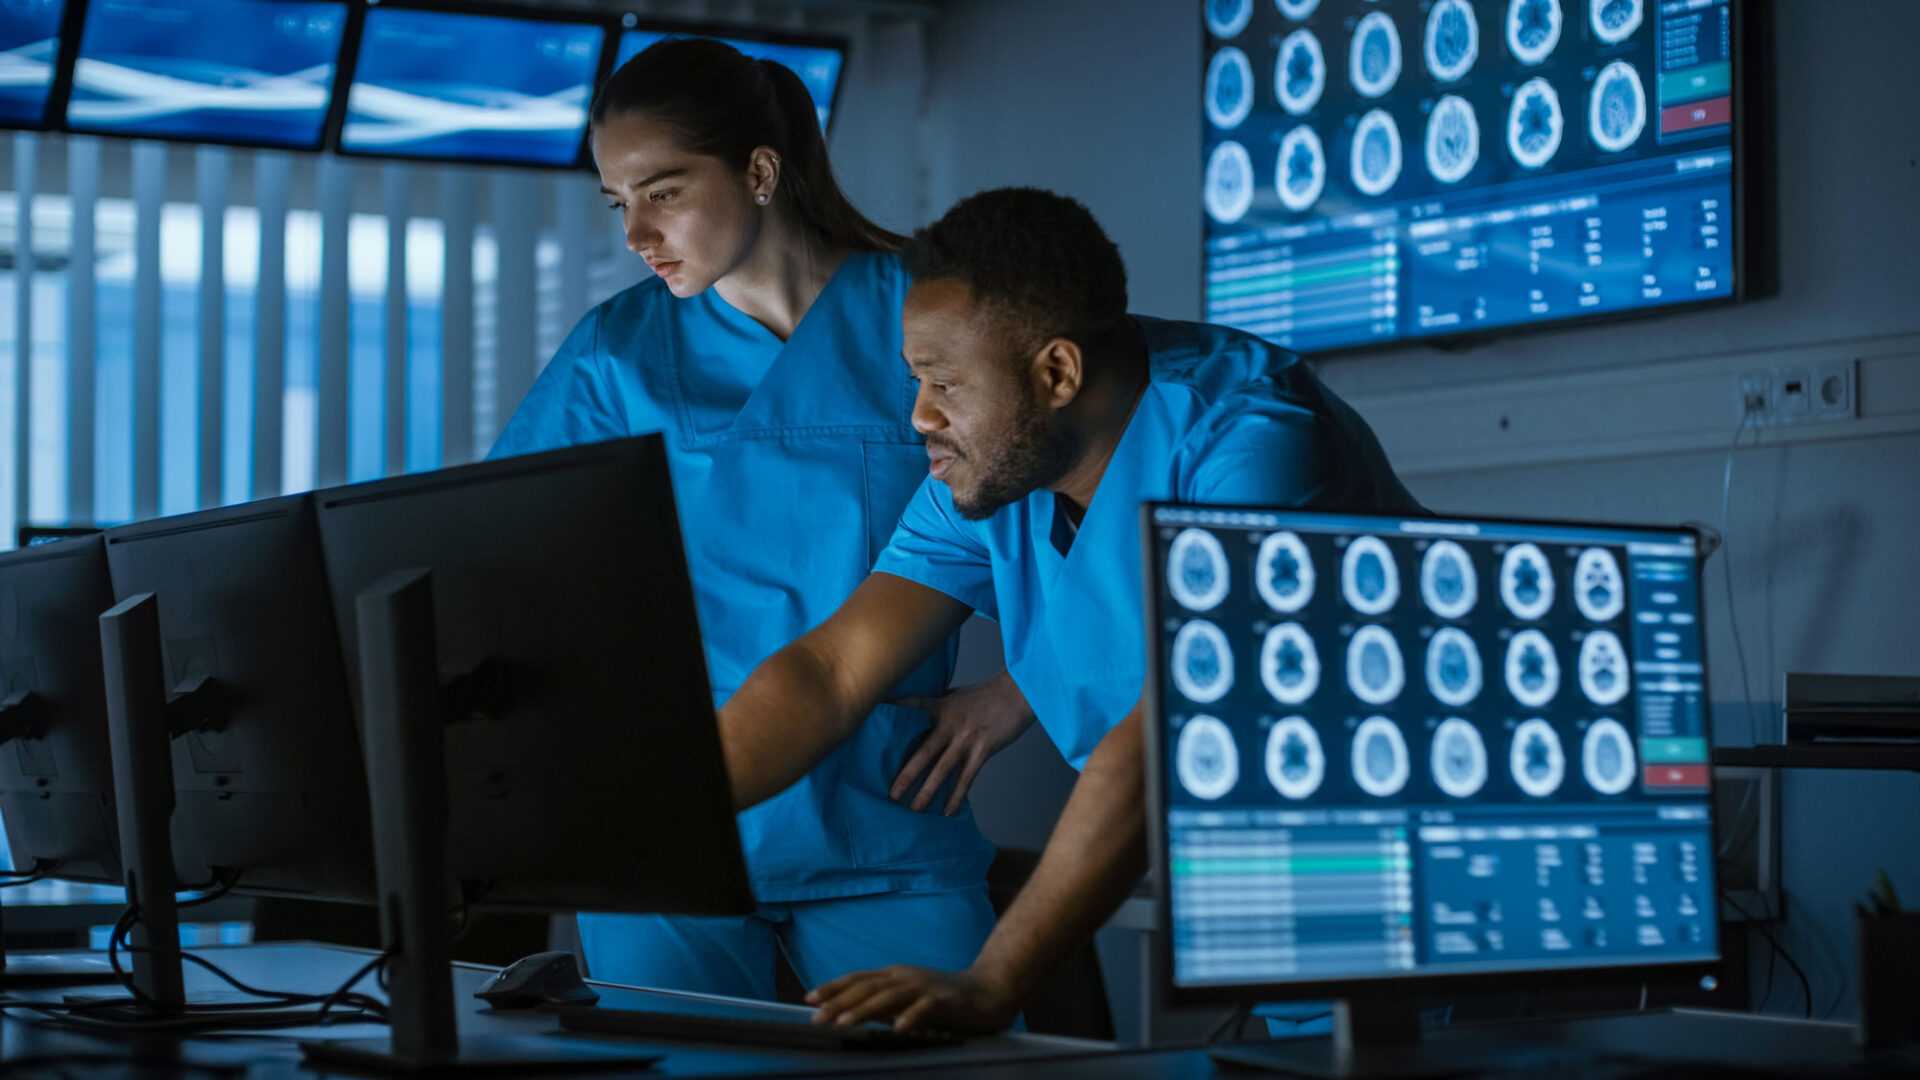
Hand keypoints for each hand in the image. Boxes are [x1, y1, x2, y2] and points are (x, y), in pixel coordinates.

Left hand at [806, 965, 1017, 1033]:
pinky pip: (925, 1010)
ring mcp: (925, 987)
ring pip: (889, 997)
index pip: (858, 979)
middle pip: (867, 988)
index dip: (833, 987)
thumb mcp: (908, 998)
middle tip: (817, 1018)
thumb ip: (884, 1003)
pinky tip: (898, 1029)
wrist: (989, 991)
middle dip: (839, 1002)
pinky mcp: (945, 1001)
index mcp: (895, 976)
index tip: (809, 997)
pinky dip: (910, 1018)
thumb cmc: (945, 999)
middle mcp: (906, 977)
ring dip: (864, 1010)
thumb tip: (852, 1012)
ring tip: (844, 1023)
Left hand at [890, 671, 1033, 814]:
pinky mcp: (983, 750)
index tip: (871, 720)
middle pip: (922, 752)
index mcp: (940, 706)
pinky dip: (956, 796)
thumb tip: (918, 721)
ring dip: (928, 791)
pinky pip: (966, 778)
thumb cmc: (985, 695)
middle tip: (891, 795)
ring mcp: (966, 738)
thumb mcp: (956, 696)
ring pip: (942, 770)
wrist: (1016, 694)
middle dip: (906, 775)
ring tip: (915, 809)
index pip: (911, 707)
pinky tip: (948, 811)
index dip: (892, 711)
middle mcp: (949, 723)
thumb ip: (938, 709)